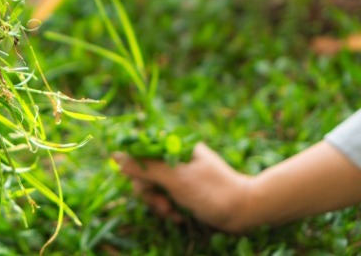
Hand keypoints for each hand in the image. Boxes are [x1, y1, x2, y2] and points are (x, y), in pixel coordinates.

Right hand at [114, 143, 251, 231]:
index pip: (139, 151)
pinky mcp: (184, 189)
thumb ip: (144, 167)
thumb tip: (115, 156)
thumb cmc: (212, 191)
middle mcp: (174, 155)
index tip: (146, 186)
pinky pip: (164, 196)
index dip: (136, 171)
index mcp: (174, 144)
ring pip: (152, 187)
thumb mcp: (175, 179)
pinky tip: (180, 216)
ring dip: (158, 203)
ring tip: (173, 214)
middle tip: (163, 205)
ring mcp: (179, 172)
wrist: (245, 211)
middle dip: (149, 192)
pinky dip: (168, 208)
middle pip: (142, 171)